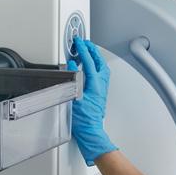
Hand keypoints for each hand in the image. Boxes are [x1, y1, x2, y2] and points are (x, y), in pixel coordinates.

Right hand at [67, 38, 117, 165]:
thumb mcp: (74, 98)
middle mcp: (101, 85)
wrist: (90, 132)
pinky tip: (90, 68)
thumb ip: (73, 80)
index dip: (83, 50)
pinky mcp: (99, 94)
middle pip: (99, 62)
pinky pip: (100, 75)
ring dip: (95, 58)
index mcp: (95, 85)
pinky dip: (95, 67)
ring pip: (102, 68)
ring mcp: (101, 89)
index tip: (79, 42)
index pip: (89, 62)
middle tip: (85, 43)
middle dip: (92, 51)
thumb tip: (73, 67)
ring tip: (88, 52)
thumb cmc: (83, 120)